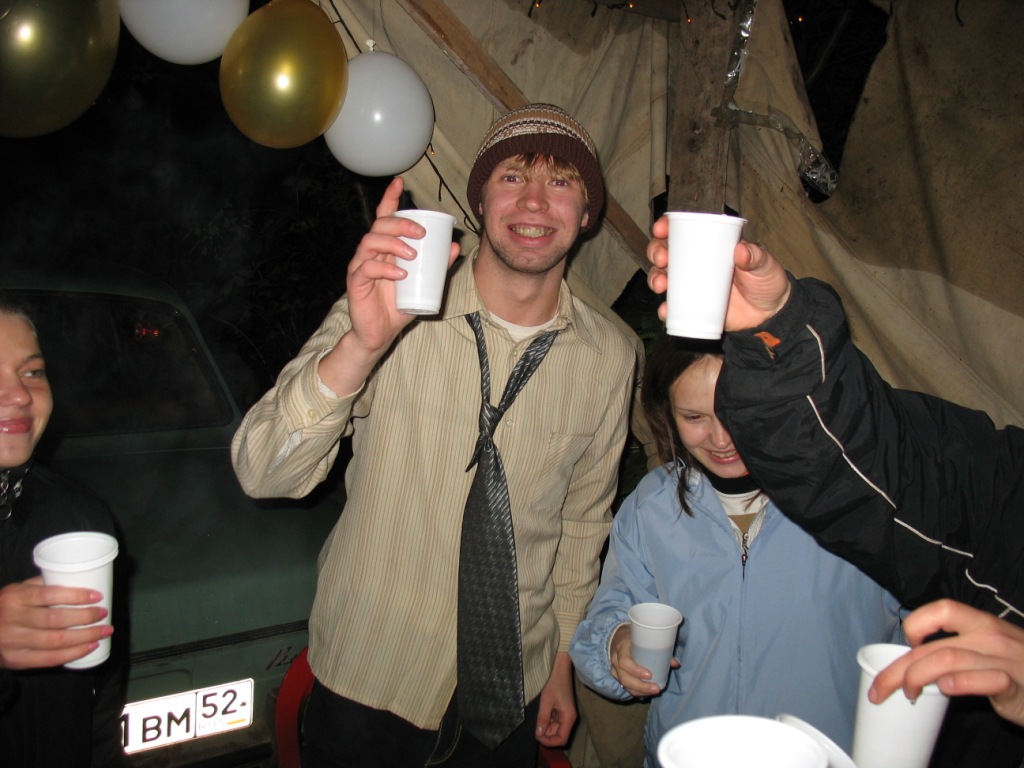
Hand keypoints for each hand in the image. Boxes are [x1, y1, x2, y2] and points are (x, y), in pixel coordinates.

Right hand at [0, 576, 110, 669]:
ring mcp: (13, 642)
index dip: (75, 596)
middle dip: (85, 617)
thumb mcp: (17, 591)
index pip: (48, 595)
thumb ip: (42, 586)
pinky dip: (72, 654)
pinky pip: (49, 659)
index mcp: (15, 598)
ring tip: (104, 631)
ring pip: (55, 641)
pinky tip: (89, 647)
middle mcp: (12, 620)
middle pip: (55, 620)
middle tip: (104, 614)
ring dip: (85, 637)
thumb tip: (79, 580)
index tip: (97, 596)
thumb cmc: (6, 606)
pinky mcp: (16, 660)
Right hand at [319, 177, 459, 394]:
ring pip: (370, 241)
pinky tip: (400, 274)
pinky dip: (385, 269)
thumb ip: (438, 266)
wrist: (379, 334)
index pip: (384, 215)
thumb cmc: (398, 306)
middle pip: (379, 224)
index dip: (390, 197)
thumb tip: (455, 247)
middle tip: (421, 233)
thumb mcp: (424, 285)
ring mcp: (360, 265)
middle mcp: (370, 252)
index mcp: (384, 247)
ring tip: (412, 256)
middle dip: (401, 223)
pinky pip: (367, 268)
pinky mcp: (356, 282)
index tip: (400, 182)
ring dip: (394, 244)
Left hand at [535, 652, 575, 746]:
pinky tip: (542, 713)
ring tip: (538, 717)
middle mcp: (569, 718)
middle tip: (535, 727)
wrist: (560, 670)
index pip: (561, 739)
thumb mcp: (546, 701)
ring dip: (546, 727)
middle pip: (558, 735)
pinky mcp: (563, 711)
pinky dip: (547, 721)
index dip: (549, 742)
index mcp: (568, 717)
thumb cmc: (554, 683)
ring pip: (556, 729)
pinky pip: (555, 721)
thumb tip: (539, 734)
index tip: (537, 736)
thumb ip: (543, 718)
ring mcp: (566, 715)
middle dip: (546, 734)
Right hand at [609, 624, 677, 698]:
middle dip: (641, 686)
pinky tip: (647, 693)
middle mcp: (615, 660)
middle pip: (624, 678)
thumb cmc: (633, 638)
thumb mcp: (642, 639)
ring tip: (654, 692)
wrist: (618, 638)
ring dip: (640, 691)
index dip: (636, 670)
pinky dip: (637, 691)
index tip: (650, 675)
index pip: (624, 662)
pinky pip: (626, 687)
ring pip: (625, 685)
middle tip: (656, 688)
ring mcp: (615, 670)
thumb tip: (675, 664)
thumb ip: (658, 649)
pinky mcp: (617, 676)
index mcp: (621, 648)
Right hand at [645, 217, 790, 330]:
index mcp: (712, 245)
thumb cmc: (767, 282)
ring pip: (664, 277)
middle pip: (667, 252)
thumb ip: (756, 256)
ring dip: (655, 278)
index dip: (667, 227)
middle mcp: (697, 262)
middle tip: (662, 258)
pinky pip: (673, 306)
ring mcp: (693, 285)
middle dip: (656, 252)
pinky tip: (665, 310)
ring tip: (660, 284)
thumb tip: (740, 251)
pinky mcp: (694, 306)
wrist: (770, 315)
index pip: (684, 231)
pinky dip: (666, 308)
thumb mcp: (765, 264)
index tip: (661, 230)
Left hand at [869, 599, 1023, 725]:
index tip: (907, 646)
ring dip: (919, 677)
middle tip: (880, 689)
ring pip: (949, 659)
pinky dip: (962, 684)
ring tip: (910, 693)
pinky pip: (987, 680)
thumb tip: (914, 661)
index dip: (916, 624)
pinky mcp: (1016, 686)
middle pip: (934, 646)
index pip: (941, 609)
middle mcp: (991, 637)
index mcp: (981, 623)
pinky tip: (947, 690)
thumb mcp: (988, 647)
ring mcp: (1005, 660)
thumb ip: (958, 647)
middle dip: (898, 669)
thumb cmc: (1017, 667)